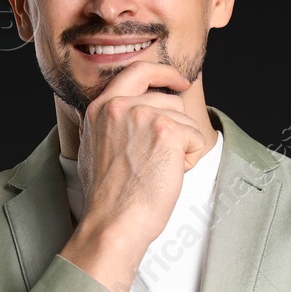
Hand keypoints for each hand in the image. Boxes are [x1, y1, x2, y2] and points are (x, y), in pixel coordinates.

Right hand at [76, 61, 208, 244]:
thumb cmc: (108, 196)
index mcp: (100, 107)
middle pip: (170, 101)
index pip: (137, 70)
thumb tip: (131, 113)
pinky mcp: (167, 130)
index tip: (180, 81)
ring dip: (182, 147)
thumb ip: (111, 123)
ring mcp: (144, 115)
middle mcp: (120, 105)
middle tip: (155, 161)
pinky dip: (190, 160)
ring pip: (186, 120)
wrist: (113, 221)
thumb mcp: (93, 147)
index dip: (164, 72)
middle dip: (175, 130)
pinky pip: (196, 138)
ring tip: (158, 170)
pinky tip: (169, 174)